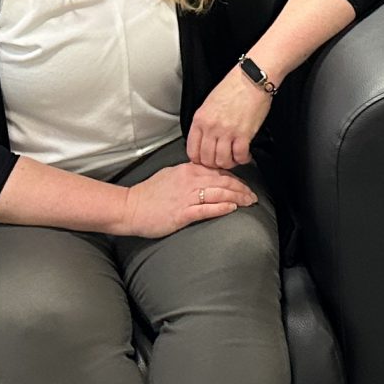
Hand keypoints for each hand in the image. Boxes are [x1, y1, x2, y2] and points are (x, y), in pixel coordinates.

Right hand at [119, 161, 255, 238]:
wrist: (130, 208)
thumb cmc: (148, 194)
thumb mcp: (170, 175)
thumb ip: (188, 174)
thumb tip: (204, 175)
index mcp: (188, 170)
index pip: (219, 171)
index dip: (235, 179)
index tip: (244, 186)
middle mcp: (190, 180)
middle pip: (224, 182)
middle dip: (242, 189)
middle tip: (253, 196)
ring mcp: (186, 197)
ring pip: (219, 193)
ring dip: (238, 198)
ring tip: (249, 202)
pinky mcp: (182, 213)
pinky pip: (207, 209)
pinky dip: (222, 208)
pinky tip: (232, 208)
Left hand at [187, 65, 273, 167]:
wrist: (251, 79)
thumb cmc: (233, 87)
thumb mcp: (209, 103)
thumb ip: (204, 123)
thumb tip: (205, 140)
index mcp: (200, 119)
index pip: (192, 150)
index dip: (199, 160)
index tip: (206, 160)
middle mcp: (211, 127)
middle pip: (207, 160)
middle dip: (214, 164)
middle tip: (222, 160)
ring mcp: (227, 132)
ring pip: (222, 161)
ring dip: (229, 163)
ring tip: (234, 158)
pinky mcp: (244, 134)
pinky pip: (240, 156)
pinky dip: (243, 159)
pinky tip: (245, 154)